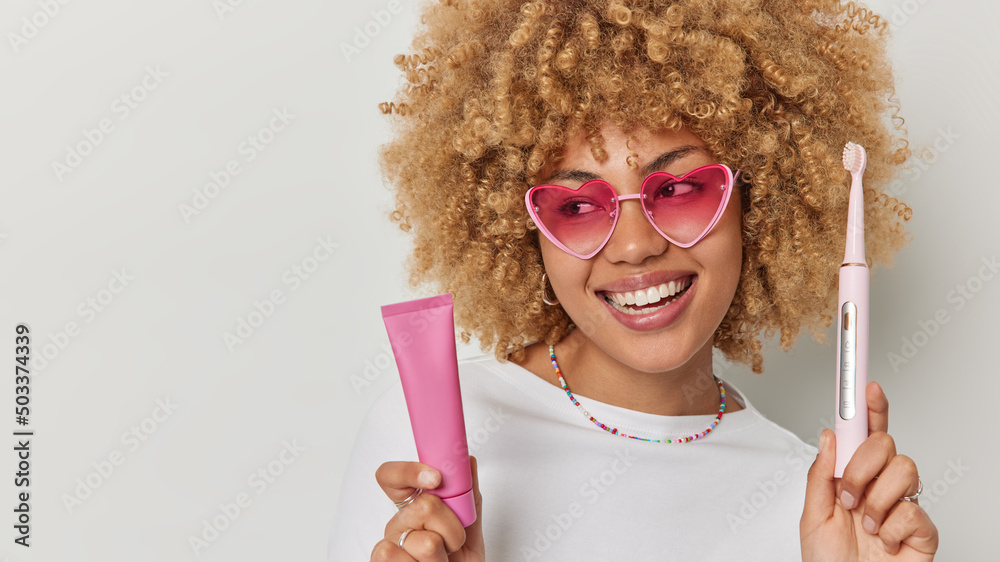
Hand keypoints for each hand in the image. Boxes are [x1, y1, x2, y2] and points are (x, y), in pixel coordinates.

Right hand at [371, 456, 484, 560]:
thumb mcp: (470, 528)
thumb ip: (467, 496)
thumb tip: (465, 460)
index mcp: (414, 508)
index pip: (391, 477)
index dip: (409, 471)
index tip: (436, 478)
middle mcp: (398, 525)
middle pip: (424, 506)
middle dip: (453, 528)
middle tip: (454, 543)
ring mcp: (391, 547)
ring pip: (423, 541)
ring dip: (445, 555)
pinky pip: (401, 559)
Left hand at [801, 382, 937, 559]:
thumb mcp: (811, 516)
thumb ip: (820, 474)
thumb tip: (829, 435)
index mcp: (852, 479)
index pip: (865, 436)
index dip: (869, 408)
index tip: (866, 384)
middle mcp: (880, 487)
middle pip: (887, 443)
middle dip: (862, 466)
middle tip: (847, 494)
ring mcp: (903, 507)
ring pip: (905, 469)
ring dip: (876, 498)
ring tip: (864, 523)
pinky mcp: (923, 532)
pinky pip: (914, 510)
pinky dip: (891, 528)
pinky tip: (884, 541)